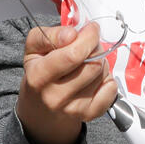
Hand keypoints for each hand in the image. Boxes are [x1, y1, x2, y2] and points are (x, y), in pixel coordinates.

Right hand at [16, 24, 117, 143]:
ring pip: (101, 75)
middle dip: (95, 48)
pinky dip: (107, 80)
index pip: (73, 55)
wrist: (40, 107)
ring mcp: (73, 108)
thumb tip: (72, 34)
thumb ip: (50, 35)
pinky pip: (110, 90)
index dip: (88, 37)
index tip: (91, 28)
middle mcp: (55, 96)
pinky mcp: (88, 115)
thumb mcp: (34, 47)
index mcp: (39, 76)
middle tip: (89, 44)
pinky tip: (94, 78)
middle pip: (92, 65)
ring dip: (100, 62)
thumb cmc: (39, 71)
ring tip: (88, 62)